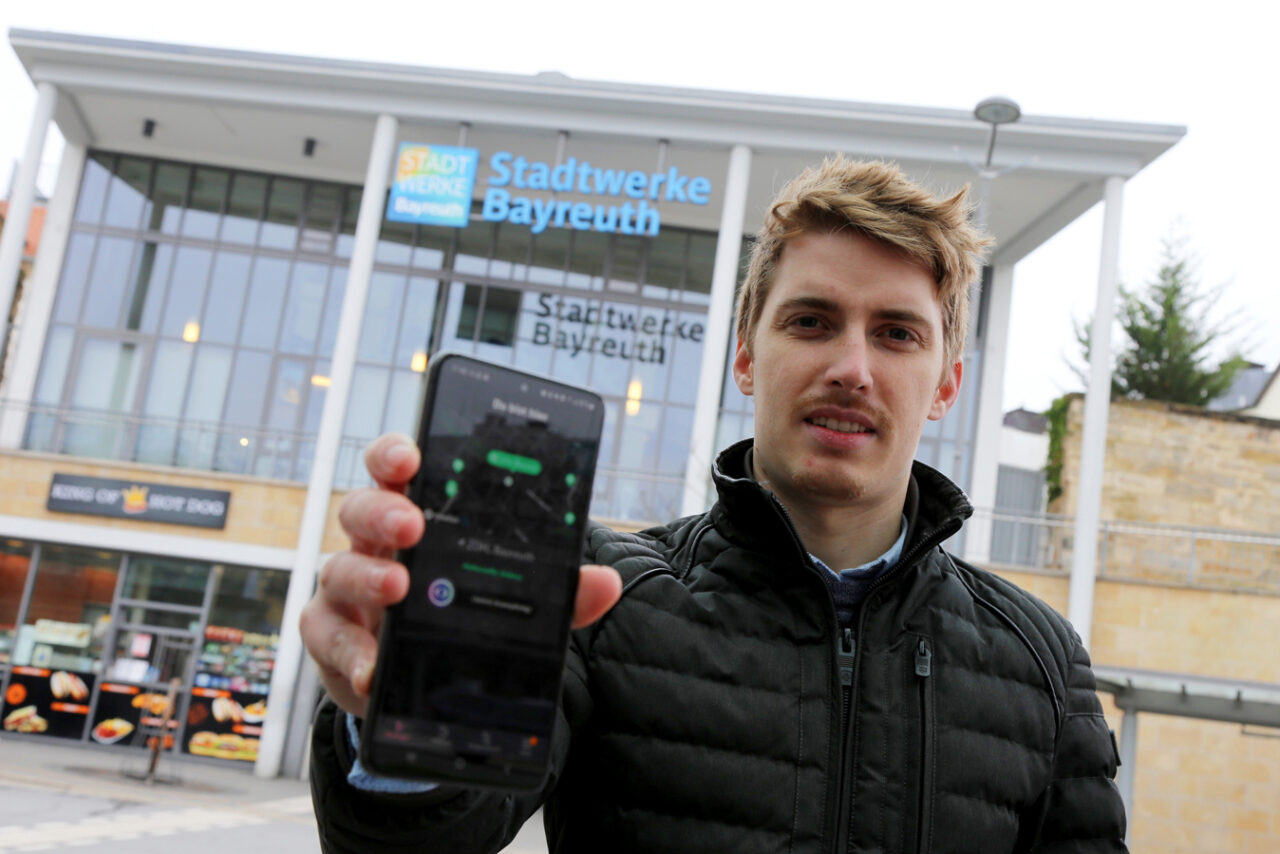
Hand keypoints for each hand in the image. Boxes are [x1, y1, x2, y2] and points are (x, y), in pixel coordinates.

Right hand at [299, 432, 621, 717]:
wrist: (420, 676)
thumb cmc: (459, 611)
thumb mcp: (510, 599)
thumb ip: (556, 592)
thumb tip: (605, 584)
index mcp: (417, 516)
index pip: (397, 469)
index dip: (396, 454)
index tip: (412, 456)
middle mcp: (374, 543)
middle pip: (360, 507)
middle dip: (384, 510)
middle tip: (412, 526)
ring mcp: (346, 588)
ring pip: (339, 567)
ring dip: (368, 576)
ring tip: (398, 589)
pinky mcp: (331, 636)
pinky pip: (328, 637)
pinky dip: (350, 653)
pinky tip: (371, 667)